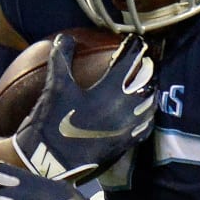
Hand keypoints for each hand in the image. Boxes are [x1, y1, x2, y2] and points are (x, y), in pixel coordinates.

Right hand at [12, 33, 154, 180]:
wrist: (50, 161)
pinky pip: (145, 126)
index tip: (136, 41)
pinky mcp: (125, 143)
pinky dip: (147, 114)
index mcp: (109, 92)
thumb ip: (61, 59)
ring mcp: (127, 128)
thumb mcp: (55, 86)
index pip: (130, 63)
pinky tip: (143, 110)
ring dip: (149, 90)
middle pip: (146, 82)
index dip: (135, 48)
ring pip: (149, 104)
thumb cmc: (51, 122)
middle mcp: (124, 109)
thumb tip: (65, 38)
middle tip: (144, 59)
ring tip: (146, 81)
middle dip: (146, 68)